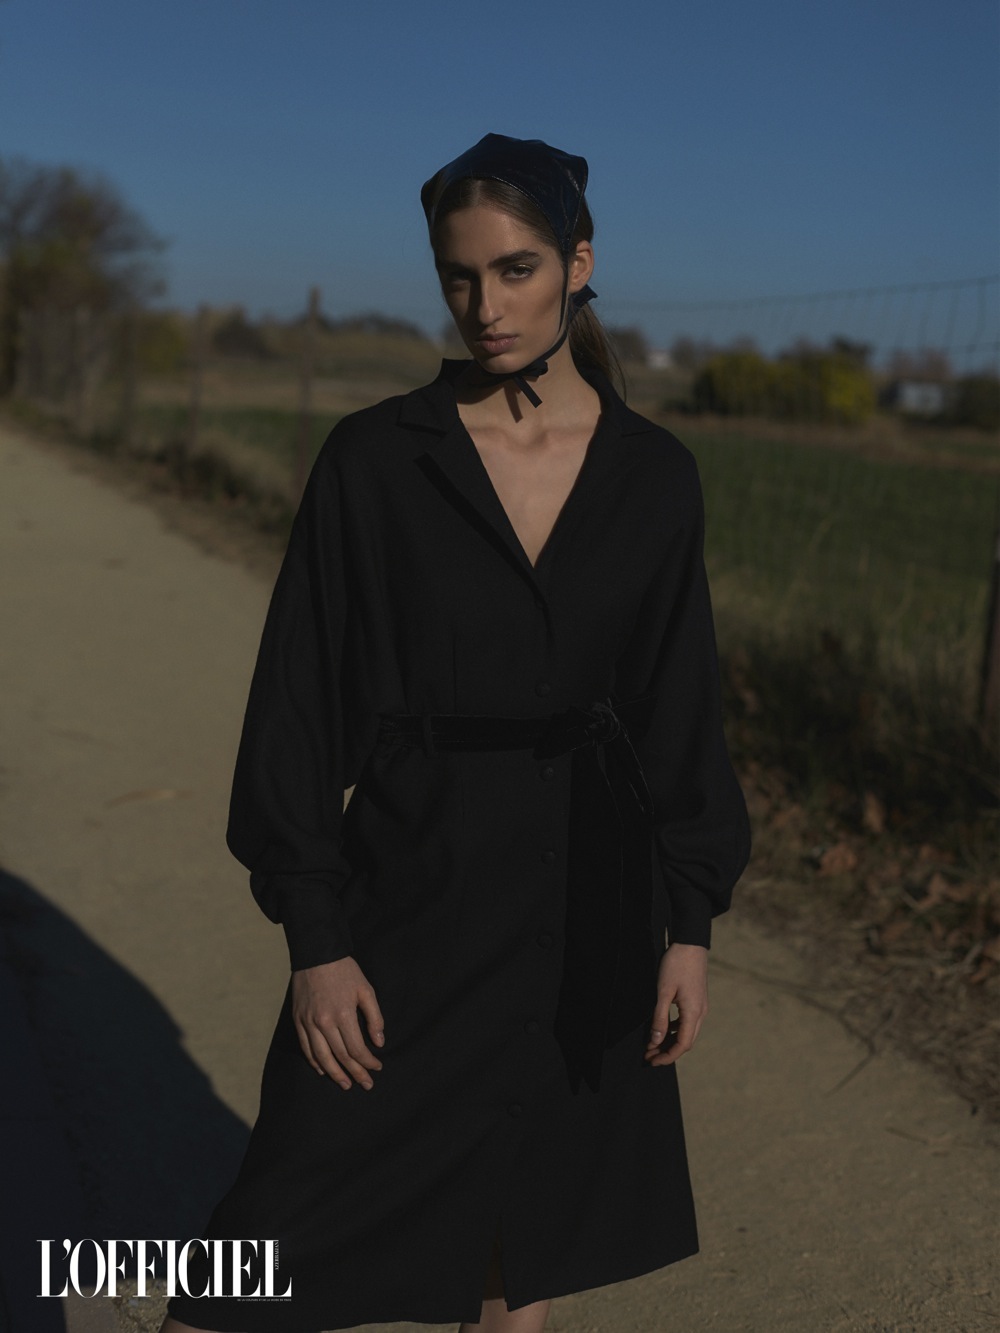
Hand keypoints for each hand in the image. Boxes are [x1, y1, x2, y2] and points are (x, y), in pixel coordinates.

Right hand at [291, 956, 384, 1090]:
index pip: (357, 1048)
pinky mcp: (298, 1020)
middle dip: (355, 1073)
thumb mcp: (366, 989)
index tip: (377, 1068)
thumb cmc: (345, 971)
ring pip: (321, 1057)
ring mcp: (308, 1022)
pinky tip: (323, 1070)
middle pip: (340, 1056)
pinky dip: (314, 1062)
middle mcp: (324, 1022)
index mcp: (343, 1014)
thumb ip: (374, 1017)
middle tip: (365, 1084)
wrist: (316, 954)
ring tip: (345, 1085)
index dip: (368, 1062)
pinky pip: (305, 1047)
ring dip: (334, 1074)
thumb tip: (379, 1042)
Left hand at [644, 942, 707, 1066]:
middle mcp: (701, 1013)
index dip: (667, 1056)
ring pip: (687, 1032)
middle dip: (667, 1051)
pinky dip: (675, 1029)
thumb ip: (659, 1018)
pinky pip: (688, 1022)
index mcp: (693, 1013)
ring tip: (652, 1044)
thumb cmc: (676, 965)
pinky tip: (662, 1028)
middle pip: (686, 1042)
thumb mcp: (663, 992)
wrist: (690, 944)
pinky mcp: (698, 1000)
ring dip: (670, 1040)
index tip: (652, 1060)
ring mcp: (701, 1007)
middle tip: (649, 1055)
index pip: (682, 1044)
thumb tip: (656, 1041)